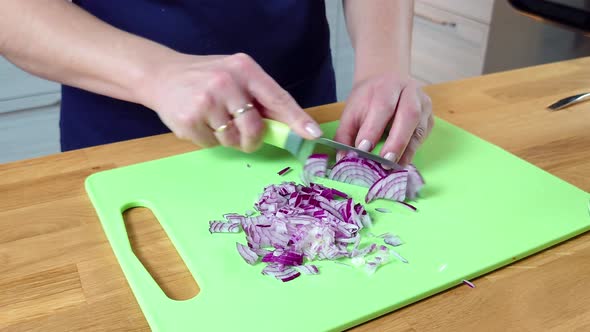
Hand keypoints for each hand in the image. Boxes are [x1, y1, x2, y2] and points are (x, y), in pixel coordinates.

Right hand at [139, 53, 322, 151]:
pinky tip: (198, 122)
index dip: (297, 119)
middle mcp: (226, 82)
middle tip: (245, 136)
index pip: (277, 98)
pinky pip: (211, 144)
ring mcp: (206, 101)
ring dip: (227, 138)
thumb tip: (291, 125)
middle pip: (255, 128)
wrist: (161, 75)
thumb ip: (260, 97)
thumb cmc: (205, 77)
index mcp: (244, 68)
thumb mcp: (235, 76)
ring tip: (213, 120)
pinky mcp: (189, 120)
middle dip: (253, 139)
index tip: (312, 134)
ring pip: (232, 140)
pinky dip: (208, 140)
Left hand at [334, 74, 433, 166]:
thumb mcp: (352, 111)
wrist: (386, 82)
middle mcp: (410, 91)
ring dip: (407, 149)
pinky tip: (401, 161)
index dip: (373, 129)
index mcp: (387, 85)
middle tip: (385, 160)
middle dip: (397, 140)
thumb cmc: (368, 100)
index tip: (363, 149)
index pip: (382, 106)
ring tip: (393, 166)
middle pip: (409, 114)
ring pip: (419, 127)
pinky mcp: (429, 118)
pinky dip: (412, 151)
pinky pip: (423, 136)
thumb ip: (345, 134)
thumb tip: (343, 158)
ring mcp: (423, 104)